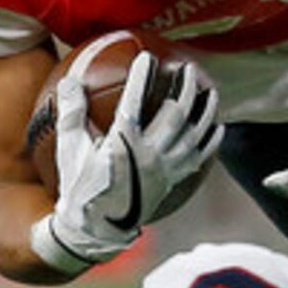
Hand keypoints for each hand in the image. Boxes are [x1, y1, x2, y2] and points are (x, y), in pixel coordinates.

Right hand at [41, 53, 223, 266]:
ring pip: (193, 134)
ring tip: (209, 90)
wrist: (95, 229)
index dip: (142, 77)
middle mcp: (148, 155)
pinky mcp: (172, 182)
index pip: (135, 102)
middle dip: (183, 87)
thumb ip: (71, 114)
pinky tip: (217, 128)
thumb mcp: (71, 149)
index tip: (147, 58)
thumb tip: (70, 81)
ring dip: (204, 110)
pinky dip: (210, 142)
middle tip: (186, 68)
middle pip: (175, 114)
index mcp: (122, 145)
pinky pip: (198, 159)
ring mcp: (164, 170)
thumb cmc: (80, 187)